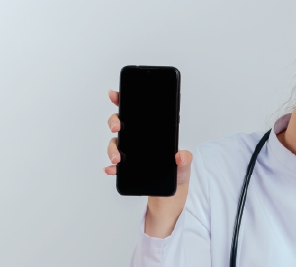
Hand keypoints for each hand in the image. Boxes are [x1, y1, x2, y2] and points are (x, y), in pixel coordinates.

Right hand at [105, 90, 191, 237]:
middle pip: (123, 124)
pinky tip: (111, 170)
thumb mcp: (184, 167)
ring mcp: (132, 153)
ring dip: (112, 148)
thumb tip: (181, 155)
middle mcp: (141, 140)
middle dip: (115, 121)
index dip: (126, 100)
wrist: (170, 200)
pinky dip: (111, 167)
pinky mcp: (128, 168)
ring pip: (116, 143)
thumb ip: (184, 161)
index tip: (116, 94)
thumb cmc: (178, 177)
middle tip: (117, 127)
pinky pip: (115, 165)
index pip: (140, 112)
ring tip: (116, 159)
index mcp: (155, 134)